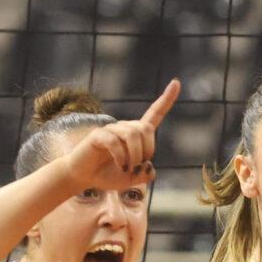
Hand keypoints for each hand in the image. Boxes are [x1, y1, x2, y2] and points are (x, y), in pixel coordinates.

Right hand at [62, 79, 179, 190]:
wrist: (84, 177)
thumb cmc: (109, 174)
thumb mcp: (134, 179)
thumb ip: (146, 174)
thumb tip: (149, 165)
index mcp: (137, 134)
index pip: (154, 114)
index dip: (166, 99)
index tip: (176, 83)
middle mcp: (125, 128)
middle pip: (145, 128)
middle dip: (147, 150)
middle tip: (137, 166)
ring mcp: (111, 129)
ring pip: (132, 135)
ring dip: (134, 156)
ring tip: (126, 168)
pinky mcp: (98, 135)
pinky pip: (115, 141)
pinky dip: (120, 157)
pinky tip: (119, 165)